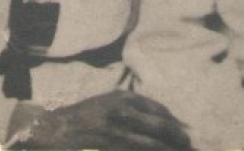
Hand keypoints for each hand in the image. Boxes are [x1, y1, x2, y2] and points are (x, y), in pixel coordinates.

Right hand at [8, 90, 193, 149]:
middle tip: (189, 148)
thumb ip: (135, 109)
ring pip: (152, 144)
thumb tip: (169, 122)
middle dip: (179, 141)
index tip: (187, 136)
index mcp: (124, 98)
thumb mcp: (109, 103)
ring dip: (168, 150)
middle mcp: (122, 110)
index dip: (177, 126)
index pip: (161, 112)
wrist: (54, 129)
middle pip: (162, 128)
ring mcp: (115, 130)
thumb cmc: (84, 117)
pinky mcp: (109, 144)